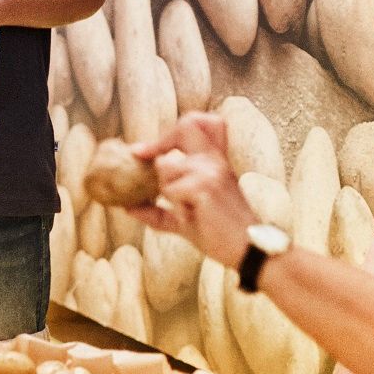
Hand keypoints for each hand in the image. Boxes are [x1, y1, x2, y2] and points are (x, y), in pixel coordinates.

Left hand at [133, 111, 255, 264]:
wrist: (246, 250)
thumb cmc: (219, 234)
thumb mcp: (183, 219)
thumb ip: (157, 211)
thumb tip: (126, 207)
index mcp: (213, 161)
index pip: (193, 124)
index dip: (164, 134)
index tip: (139, 152)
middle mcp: (214, 160)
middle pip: (181, 130)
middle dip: (160, 148)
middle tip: (158, 179)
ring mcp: (211, 170)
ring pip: (166, 168)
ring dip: (169, 192)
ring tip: (190, 210)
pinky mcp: (206, 186)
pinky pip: (171, 191)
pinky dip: (177, 209)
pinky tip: (195, 218)